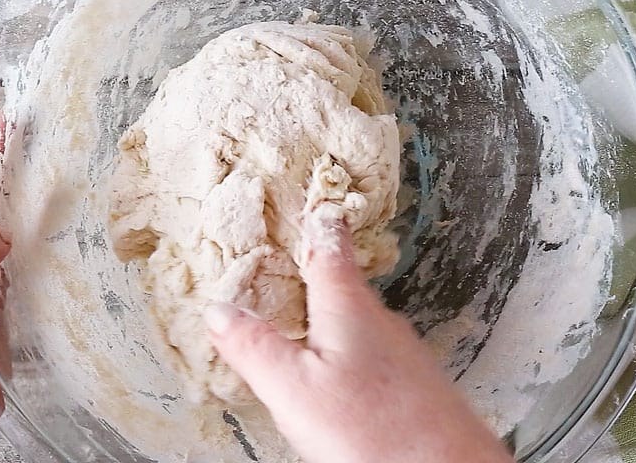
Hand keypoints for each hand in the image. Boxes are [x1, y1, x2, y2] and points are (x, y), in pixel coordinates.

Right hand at [205, 212, 514, 462]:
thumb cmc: (374, 431)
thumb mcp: (295, 390)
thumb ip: (256, 349)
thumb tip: (218, 311)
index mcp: (348, 308)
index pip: (329, 250)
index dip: (319, 225)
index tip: (317, 204)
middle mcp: (382, 321)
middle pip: (347, 286)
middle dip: (324, 275)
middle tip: (304, 258)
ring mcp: (404, 353)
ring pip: (363, 324)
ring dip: (339, 318)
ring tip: (315, 319)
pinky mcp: (417, 386)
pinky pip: (377, 355)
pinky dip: (356, 353)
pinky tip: (348, 376)